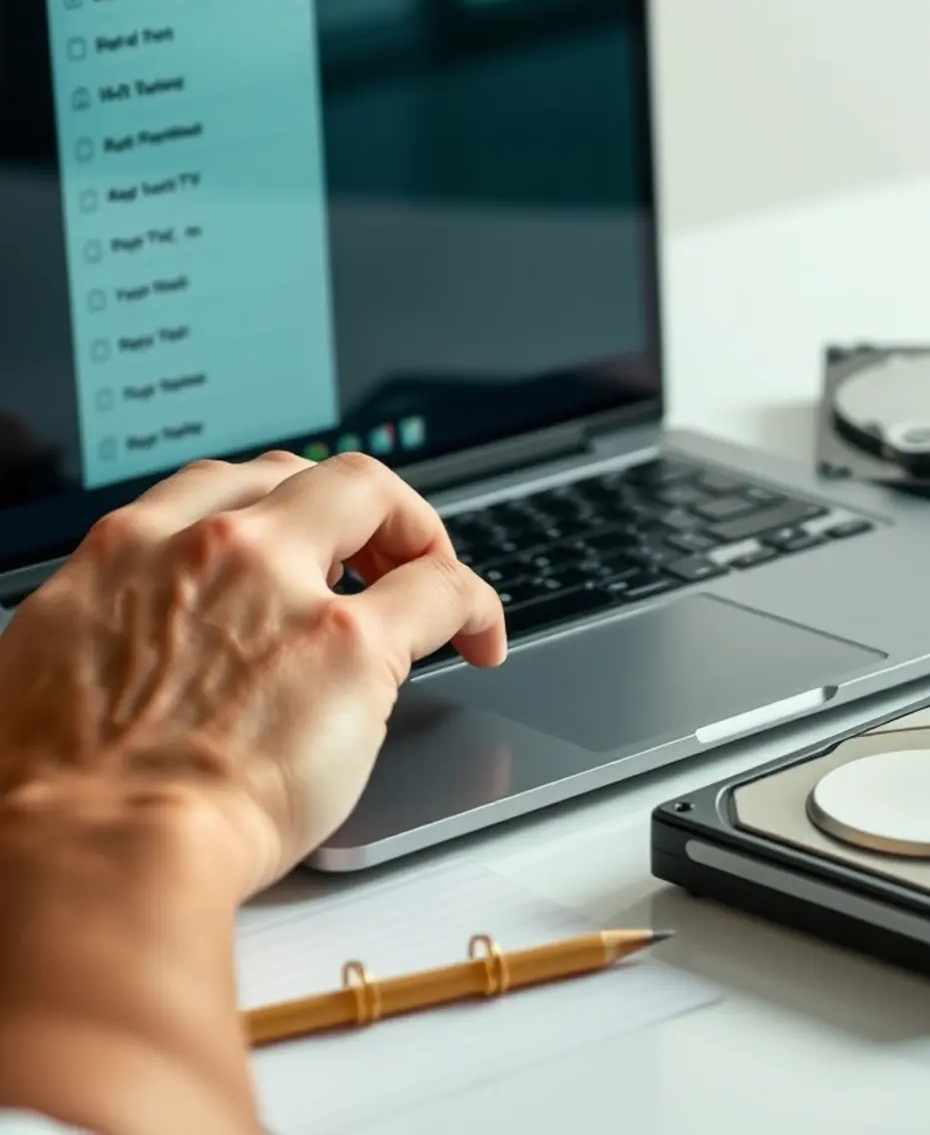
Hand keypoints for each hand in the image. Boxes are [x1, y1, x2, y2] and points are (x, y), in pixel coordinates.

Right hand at [0, 448, 505, 897]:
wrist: (91, 855)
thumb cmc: (55, 801)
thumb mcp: (47, 669)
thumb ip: (117, 630)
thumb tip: (147, 646)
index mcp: (129, 550)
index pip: (226, 483)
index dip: (280, 505)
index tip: (306, 538)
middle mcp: (210, 547)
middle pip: (311, 474)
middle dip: (355, 507)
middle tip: (381, 555)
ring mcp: (283, 584)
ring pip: (375, 497)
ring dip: (415, 534)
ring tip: (435, 583)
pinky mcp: (351, 644)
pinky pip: (443, 590)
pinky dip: (474, 601)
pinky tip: (480, 634)